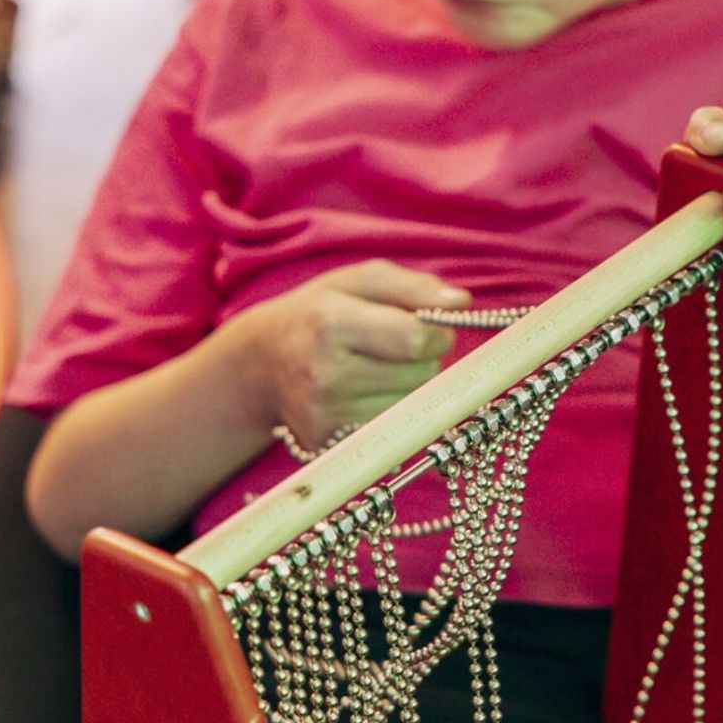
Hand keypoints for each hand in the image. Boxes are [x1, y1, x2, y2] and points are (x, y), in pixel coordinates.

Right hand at [239, 261, 468, 451]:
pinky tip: (364, 391)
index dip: (437, 333)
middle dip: (425, 359)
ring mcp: (324, 414)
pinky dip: (390, 409)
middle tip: (400, 345)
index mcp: (331, 323)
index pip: (414, 340)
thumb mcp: (358, 281)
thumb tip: (462, 303)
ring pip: (411, 405)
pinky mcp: (326, 441)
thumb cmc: (319, 312)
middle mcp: (325, 374)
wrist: (260, 361)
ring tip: (379, 367)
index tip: (433, 326)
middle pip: (420, 376)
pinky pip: (389, 428)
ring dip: (410, 386)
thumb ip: (414, 286)